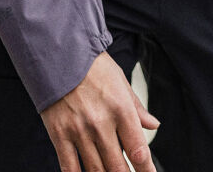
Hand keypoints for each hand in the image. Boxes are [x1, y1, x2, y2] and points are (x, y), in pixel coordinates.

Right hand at [41, 52, 158, 171]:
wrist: (59, 52)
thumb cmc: (91, 65)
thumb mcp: (120, 80)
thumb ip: (136, 107)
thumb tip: (153, 124)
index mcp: (120, 108)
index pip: (138, 149)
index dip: (146, 169)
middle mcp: (101, 123)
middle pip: (117, 166)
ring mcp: (79, 130)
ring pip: (95, 170)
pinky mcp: (59, 134)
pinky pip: (69, 167)